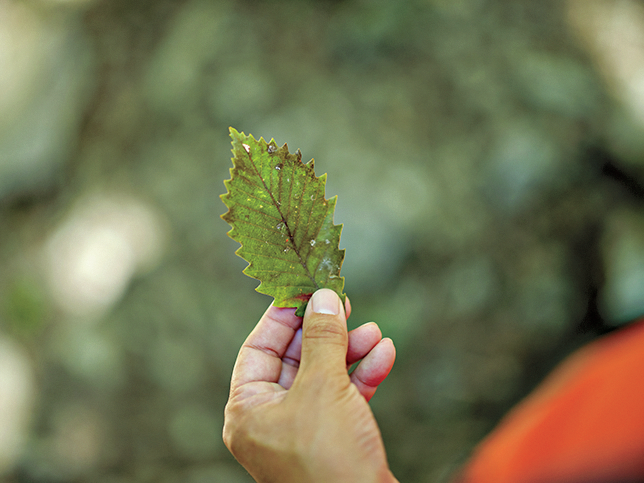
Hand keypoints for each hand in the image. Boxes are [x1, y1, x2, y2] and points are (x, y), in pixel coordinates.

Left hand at [223, 289, 397, 482]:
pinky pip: (343, 397)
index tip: (305, 290)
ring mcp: (301, 430)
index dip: (283, 317)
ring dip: (349, 351)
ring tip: (373, 331)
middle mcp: (270, 419)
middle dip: (324, 332)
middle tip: (344, 304)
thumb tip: (322, 298)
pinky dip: (362, 376)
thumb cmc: (331, 459)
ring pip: (323, 375)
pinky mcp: (332, 439)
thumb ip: (322, 338)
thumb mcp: (323, 387)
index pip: (258, 348)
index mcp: (248, 410)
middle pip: (294, 359)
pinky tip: (383, 354)